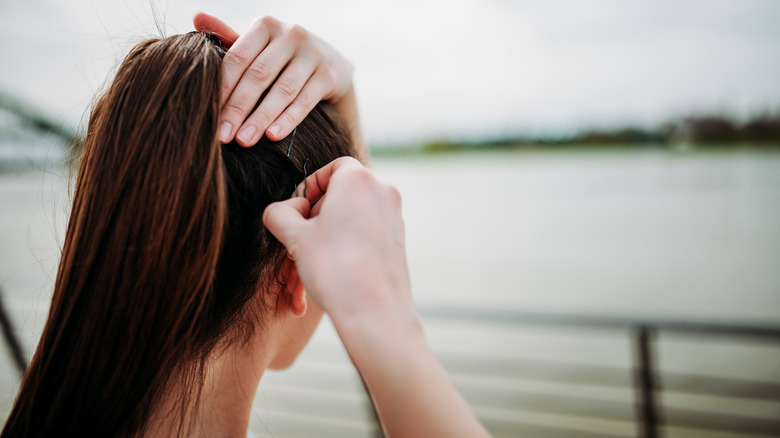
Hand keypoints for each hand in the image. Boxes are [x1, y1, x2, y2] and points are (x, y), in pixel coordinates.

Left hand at [193, 13, 353, 145]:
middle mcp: (291, 34)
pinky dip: (289, 119)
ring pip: (283, 90)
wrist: (330, 64)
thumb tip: (197, 17)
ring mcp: (313, 54)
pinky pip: (306, 100)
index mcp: (266, 25)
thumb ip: (229, 38)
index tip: (208, 116)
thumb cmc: (282, 57)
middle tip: (223, 136)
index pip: (238, 58)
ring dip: (261, 118)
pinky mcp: (329, 75)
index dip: (222, 88)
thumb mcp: (258, 47)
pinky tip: (273, 136)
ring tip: (245, 141)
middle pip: (259, 75)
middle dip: (238, 108)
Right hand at [262, 157, 411, 325]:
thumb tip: (282, 210)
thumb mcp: (294, 237)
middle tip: (299, 239)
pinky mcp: (398, 240)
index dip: (309, 187)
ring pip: (351, 217)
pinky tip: (329, 272)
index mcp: (358, 179)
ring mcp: (394, 216)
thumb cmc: (334, 270)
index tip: (297, 211)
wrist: (374, 312)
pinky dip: (345, 246)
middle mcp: (382, 191)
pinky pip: (365, 234)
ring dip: (327, 235)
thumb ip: (279, 213)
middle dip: (316, 215)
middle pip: (341, 193)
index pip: (331, 167)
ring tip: (310, 262)